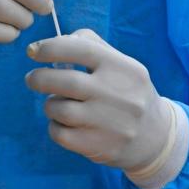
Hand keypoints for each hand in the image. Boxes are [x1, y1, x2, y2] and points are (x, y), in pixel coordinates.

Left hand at [25, 30, 176, 180]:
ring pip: (59, 108)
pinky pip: (60, 134)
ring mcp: (110, 123)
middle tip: (32, 79)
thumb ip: (90, 45)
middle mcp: (119, 94)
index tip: (33, 51)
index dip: (51, 47)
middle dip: (39, 78)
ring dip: (49, 104)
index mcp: (124, 68)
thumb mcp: (120, 64)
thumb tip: (55, 41)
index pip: (81, 49)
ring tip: (57, 103)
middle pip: (65, 81)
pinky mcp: (99, 147)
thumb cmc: (128, 92)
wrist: (155, 138)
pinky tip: (64, 123)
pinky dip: (54, 126)